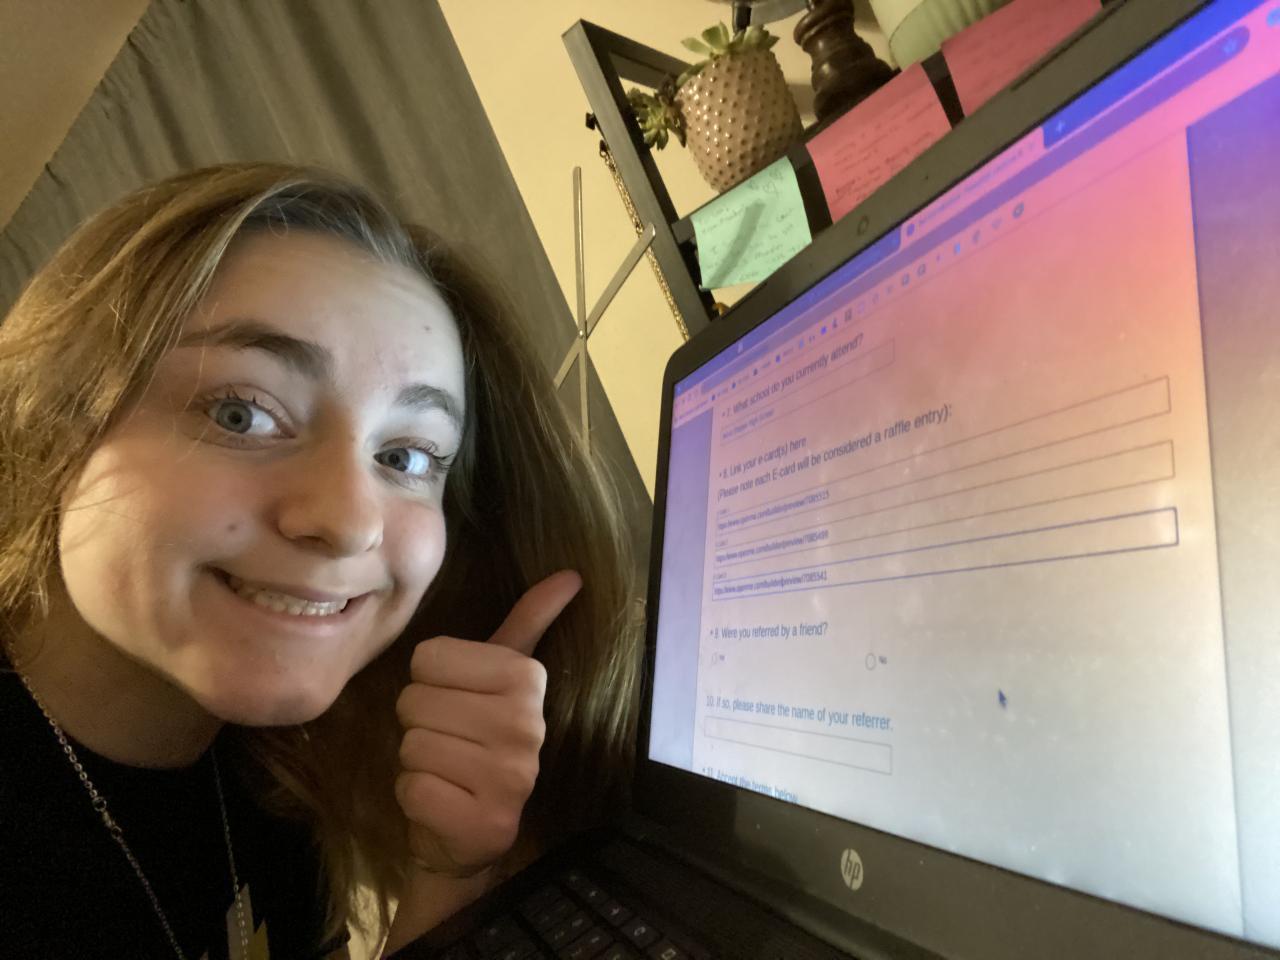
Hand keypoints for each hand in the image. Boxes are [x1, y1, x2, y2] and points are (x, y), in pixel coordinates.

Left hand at [394, 570, 581, 875]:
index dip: (429, 681)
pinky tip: (444, 800)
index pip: (427, 657)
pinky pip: (412, 788)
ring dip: (416, 760)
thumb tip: (570, 574)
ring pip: (412, 744)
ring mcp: (512, 777)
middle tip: (450, 740)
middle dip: (419, 722)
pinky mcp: (486, 822)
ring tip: (448, 769)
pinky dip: (414, 795)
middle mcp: (528, 725)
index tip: (456, 701)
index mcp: (528, 677)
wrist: (471, 829)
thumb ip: (528, 622)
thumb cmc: (476, 740)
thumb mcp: (502, 678)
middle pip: (413, 700)